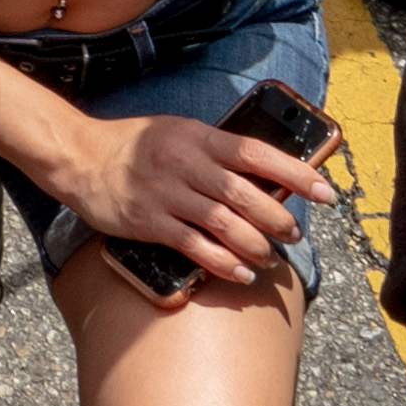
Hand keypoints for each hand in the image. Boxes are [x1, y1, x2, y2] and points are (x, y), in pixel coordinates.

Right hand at [49, 104, 329, 292]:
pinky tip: (240, 272)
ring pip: (224, 223)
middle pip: (245, 194)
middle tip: (294, 234)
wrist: (80, 157)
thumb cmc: (136, 145)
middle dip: (278, 218)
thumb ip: (216, 153)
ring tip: (269, 257)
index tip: (325, 192)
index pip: (256, 153)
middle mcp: (184, 162)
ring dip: (255, 245)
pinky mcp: (149, 221)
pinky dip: (222, 262)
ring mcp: (166, 193)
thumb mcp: (179, 133)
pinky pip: (194, 246)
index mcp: (197, 136)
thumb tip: (266, 179)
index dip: (295, 173)